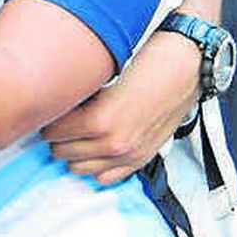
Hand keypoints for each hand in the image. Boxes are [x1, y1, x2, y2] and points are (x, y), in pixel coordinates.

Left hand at [40, 31, 200, 183]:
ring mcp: (129, 154)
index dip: (50, 116)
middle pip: (61, 152)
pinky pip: (105, 177)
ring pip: (78, 168)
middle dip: (58, 134)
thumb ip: (81, 93)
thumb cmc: (151, 59)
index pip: (53, 131)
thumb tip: (59, 99)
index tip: (52, 107)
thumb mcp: (105, 73)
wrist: (187, 63)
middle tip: (63, 117)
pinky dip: (95, 164)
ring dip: (74, 150)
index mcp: (100, 120)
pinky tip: (96, 145)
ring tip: (77, 130)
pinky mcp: (141, 158)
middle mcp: (114, 143)